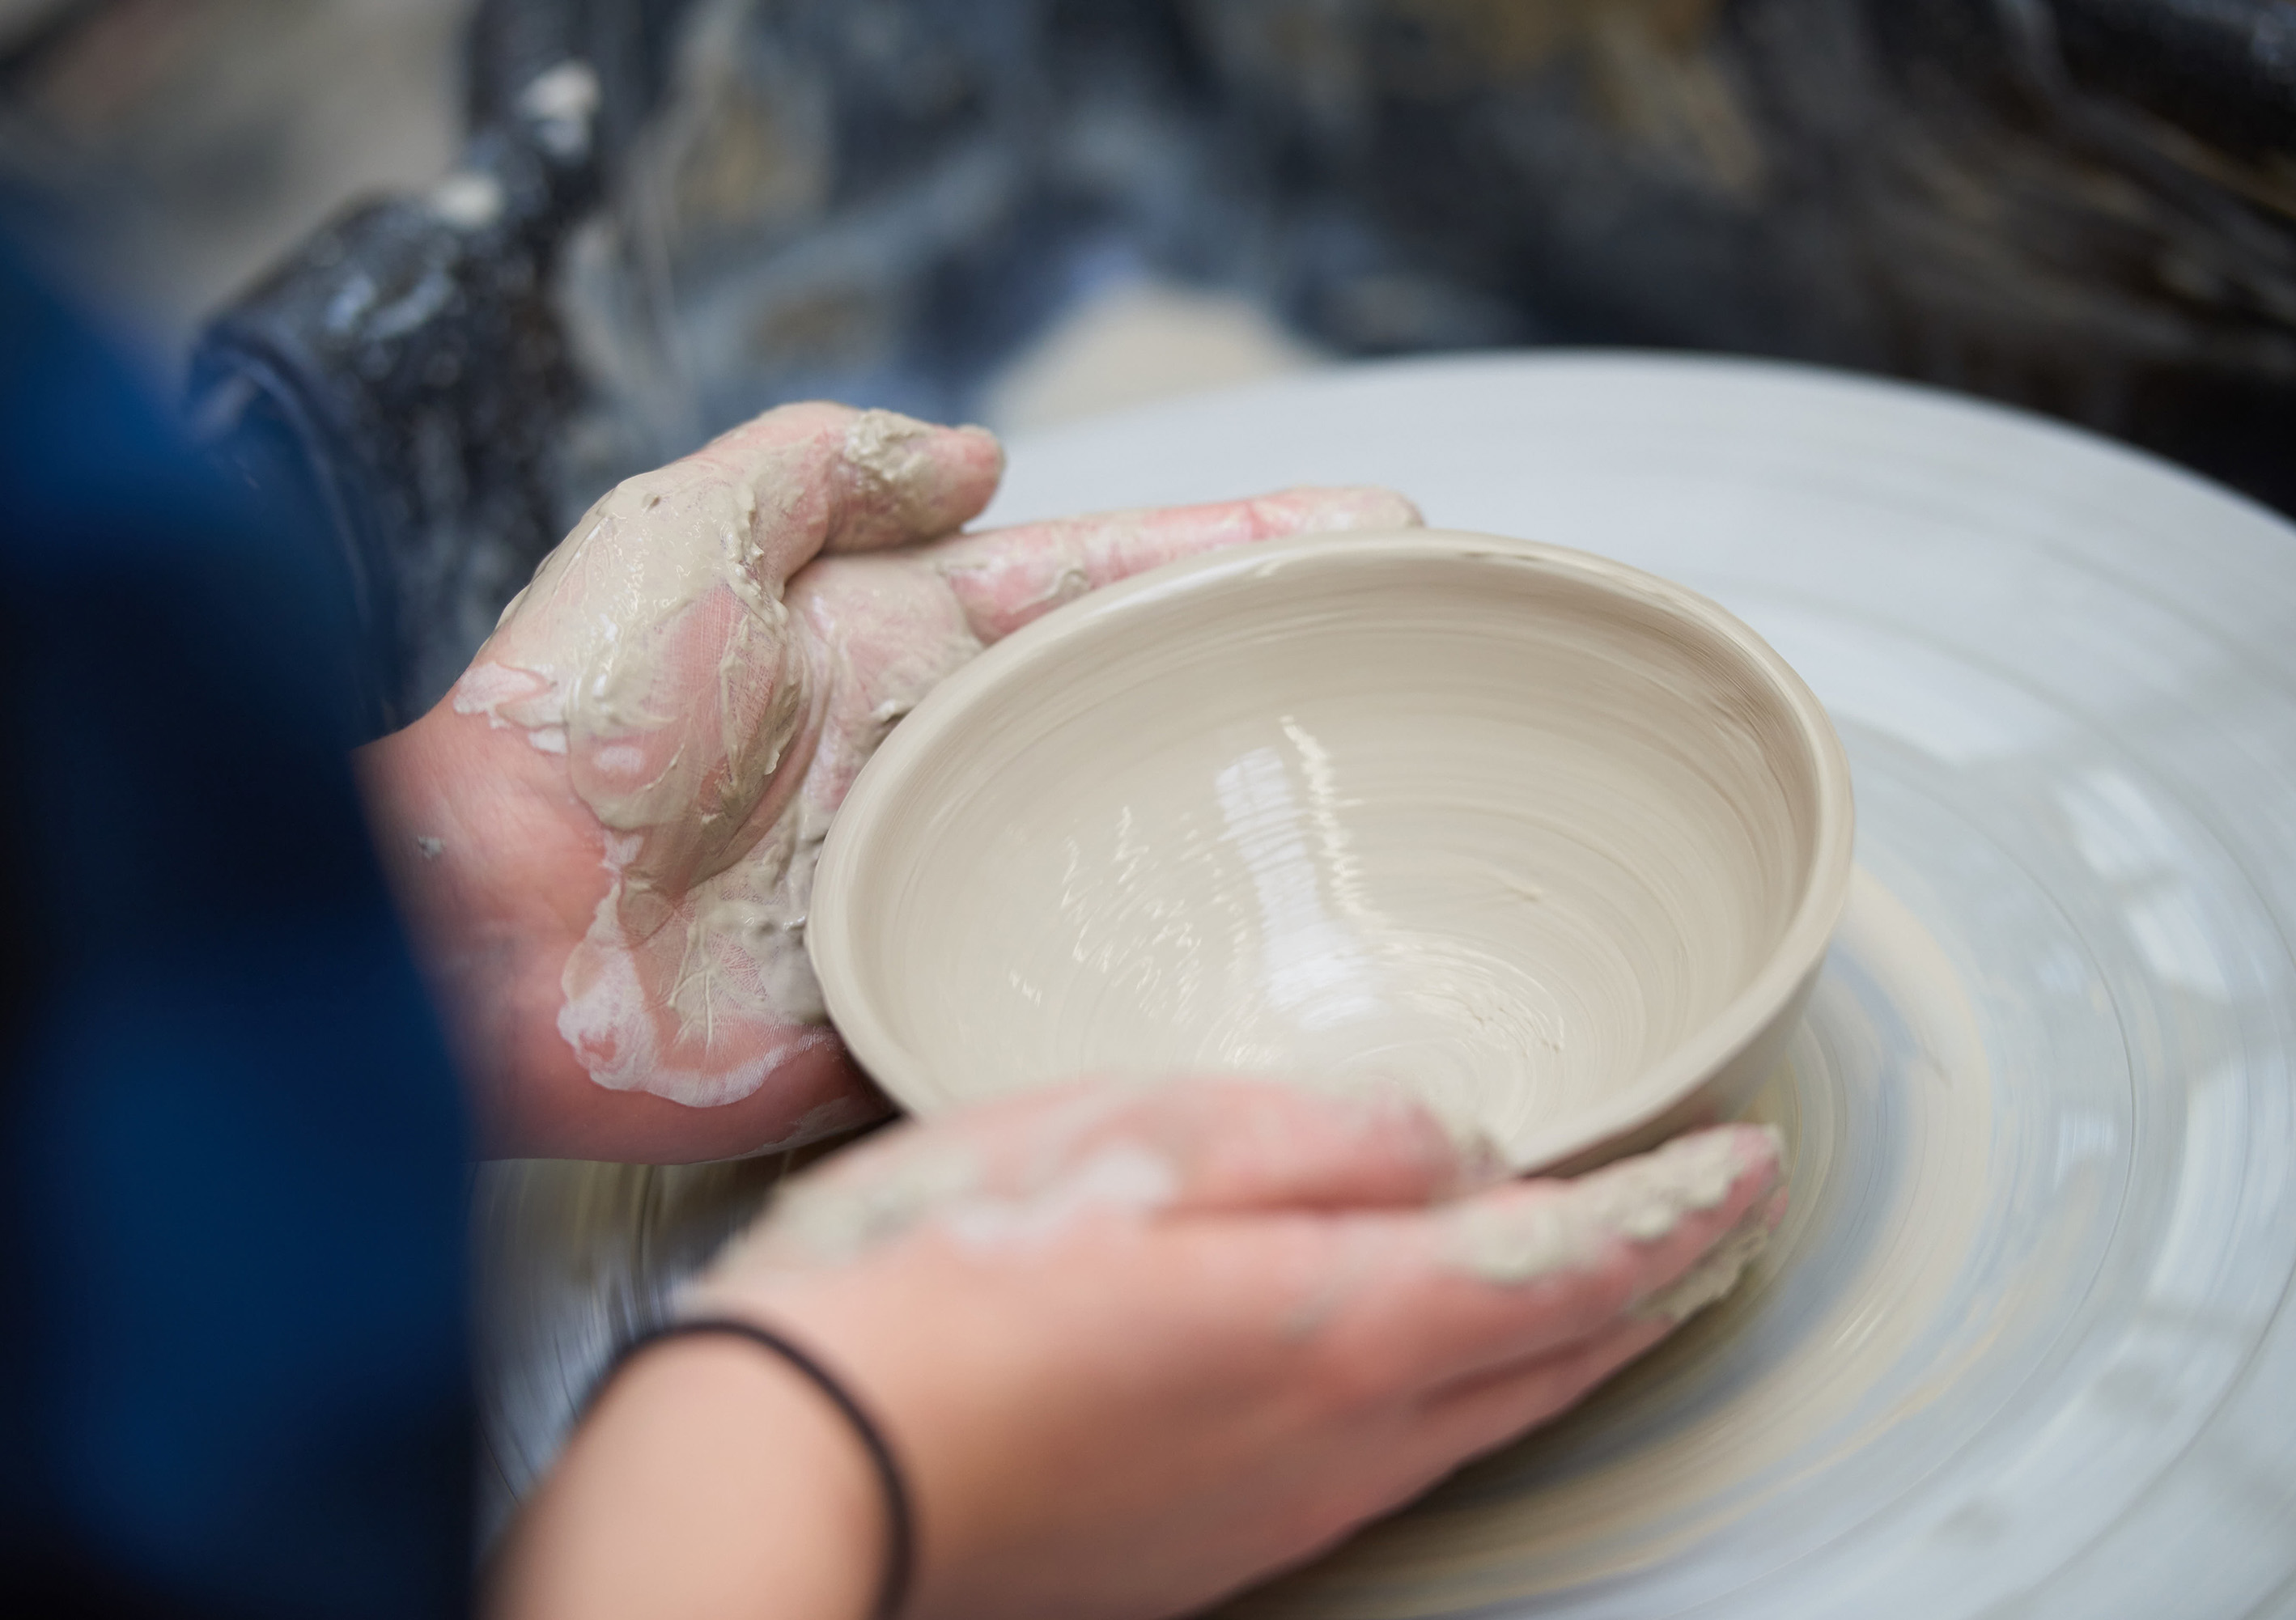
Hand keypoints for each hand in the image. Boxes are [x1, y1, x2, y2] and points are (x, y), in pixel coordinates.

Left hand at [356, 405, 1418, 1160]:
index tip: (1360, 538)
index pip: (1098, 586)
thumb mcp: (683, 527)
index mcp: (893, 647)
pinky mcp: (915, 1009)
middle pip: (1136, 719)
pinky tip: (1270, 990)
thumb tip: (986, 457)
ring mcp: (934, 893)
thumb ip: (826, 466)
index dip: (1225, 556)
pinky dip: (1156, 993)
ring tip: (1389, 832)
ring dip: (1245, 848)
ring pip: (1124, 859)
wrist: (477, 928)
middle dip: (1268, 691)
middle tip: (1414, 678)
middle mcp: (933, 768)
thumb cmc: (572, 719)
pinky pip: (1057, 993)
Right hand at [493, 1080, 1786, 1619]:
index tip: (1746, 1160)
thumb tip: (1448, 1146)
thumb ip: (1310, 1137)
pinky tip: (1426, 1357)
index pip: (1570, 1263)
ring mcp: (1274, 1511)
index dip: (1674, 1207)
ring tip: (1614, 1280)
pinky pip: (1389, 1456)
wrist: (787, 1479)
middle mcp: (1336, 1442)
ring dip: (1567, 1341)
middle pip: (1552, 1360)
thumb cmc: (929, 1287)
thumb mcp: (1121, 1144)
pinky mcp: (1206, 1545)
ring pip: (1480, 1417)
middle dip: (1651, 1283)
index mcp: (1333, 1324)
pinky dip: (1460, 1389)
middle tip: (1713, 1221)